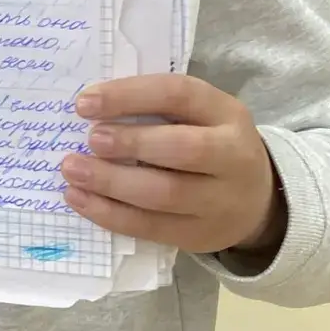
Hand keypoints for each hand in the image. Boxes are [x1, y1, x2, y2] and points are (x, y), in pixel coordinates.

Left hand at [60, 75, 284, 257]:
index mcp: (226, 113)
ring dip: (111, 183)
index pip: (180, 95)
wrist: (257, 202)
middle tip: (89, 141)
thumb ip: (157, 107)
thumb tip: (90, 108)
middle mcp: (232, 155)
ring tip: (73, 171)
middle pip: (181, 149)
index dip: (130, 96)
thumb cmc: (209, 144)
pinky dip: (109, 214)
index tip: (85, 103)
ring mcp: (219, 201)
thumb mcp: (199, 116)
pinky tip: (79, 199)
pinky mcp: (199, 235)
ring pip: (164, 194)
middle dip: (129, 143)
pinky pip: (150, 227)